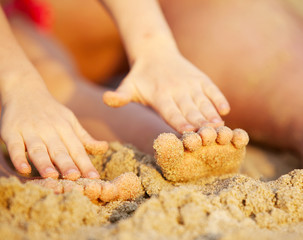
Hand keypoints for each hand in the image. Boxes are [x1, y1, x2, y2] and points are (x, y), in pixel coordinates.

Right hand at [0, 86, 107, 179]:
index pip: (77, 148)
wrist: (25, 90)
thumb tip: (104, 148)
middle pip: (59, 150)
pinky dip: (18, 158)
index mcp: (65, 127)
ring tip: (51, 176)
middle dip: (67, 164)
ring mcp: (30, 130)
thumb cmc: (51, 112)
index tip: (94, 177)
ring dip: (44, 162)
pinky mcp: (11, 131)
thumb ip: (84, 138)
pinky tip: (24, 169)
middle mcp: (49, 129)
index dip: (85, 163)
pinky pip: (14, 146)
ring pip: (38, 148)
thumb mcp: (70, 121)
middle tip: (75, 178)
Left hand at [103, 48, 229, 132]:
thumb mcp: (128, 86)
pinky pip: (212, 89)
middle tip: (210, 139)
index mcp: (159, 95)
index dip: (180, 124)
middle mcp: (177, 90)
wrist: (156, 53)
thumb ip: (120, 96)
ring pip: (203, 102)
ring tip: (220, 128)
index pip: (170, 113)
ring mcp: (190, 83)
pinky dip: (218, 99)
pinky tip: (225, 110)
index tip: (189, 136)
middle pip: (190, 110)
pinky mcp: (200, 78)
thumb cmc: (141, 77)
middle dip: (200, 125)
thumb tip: (106, 99)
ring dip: (212, 115)